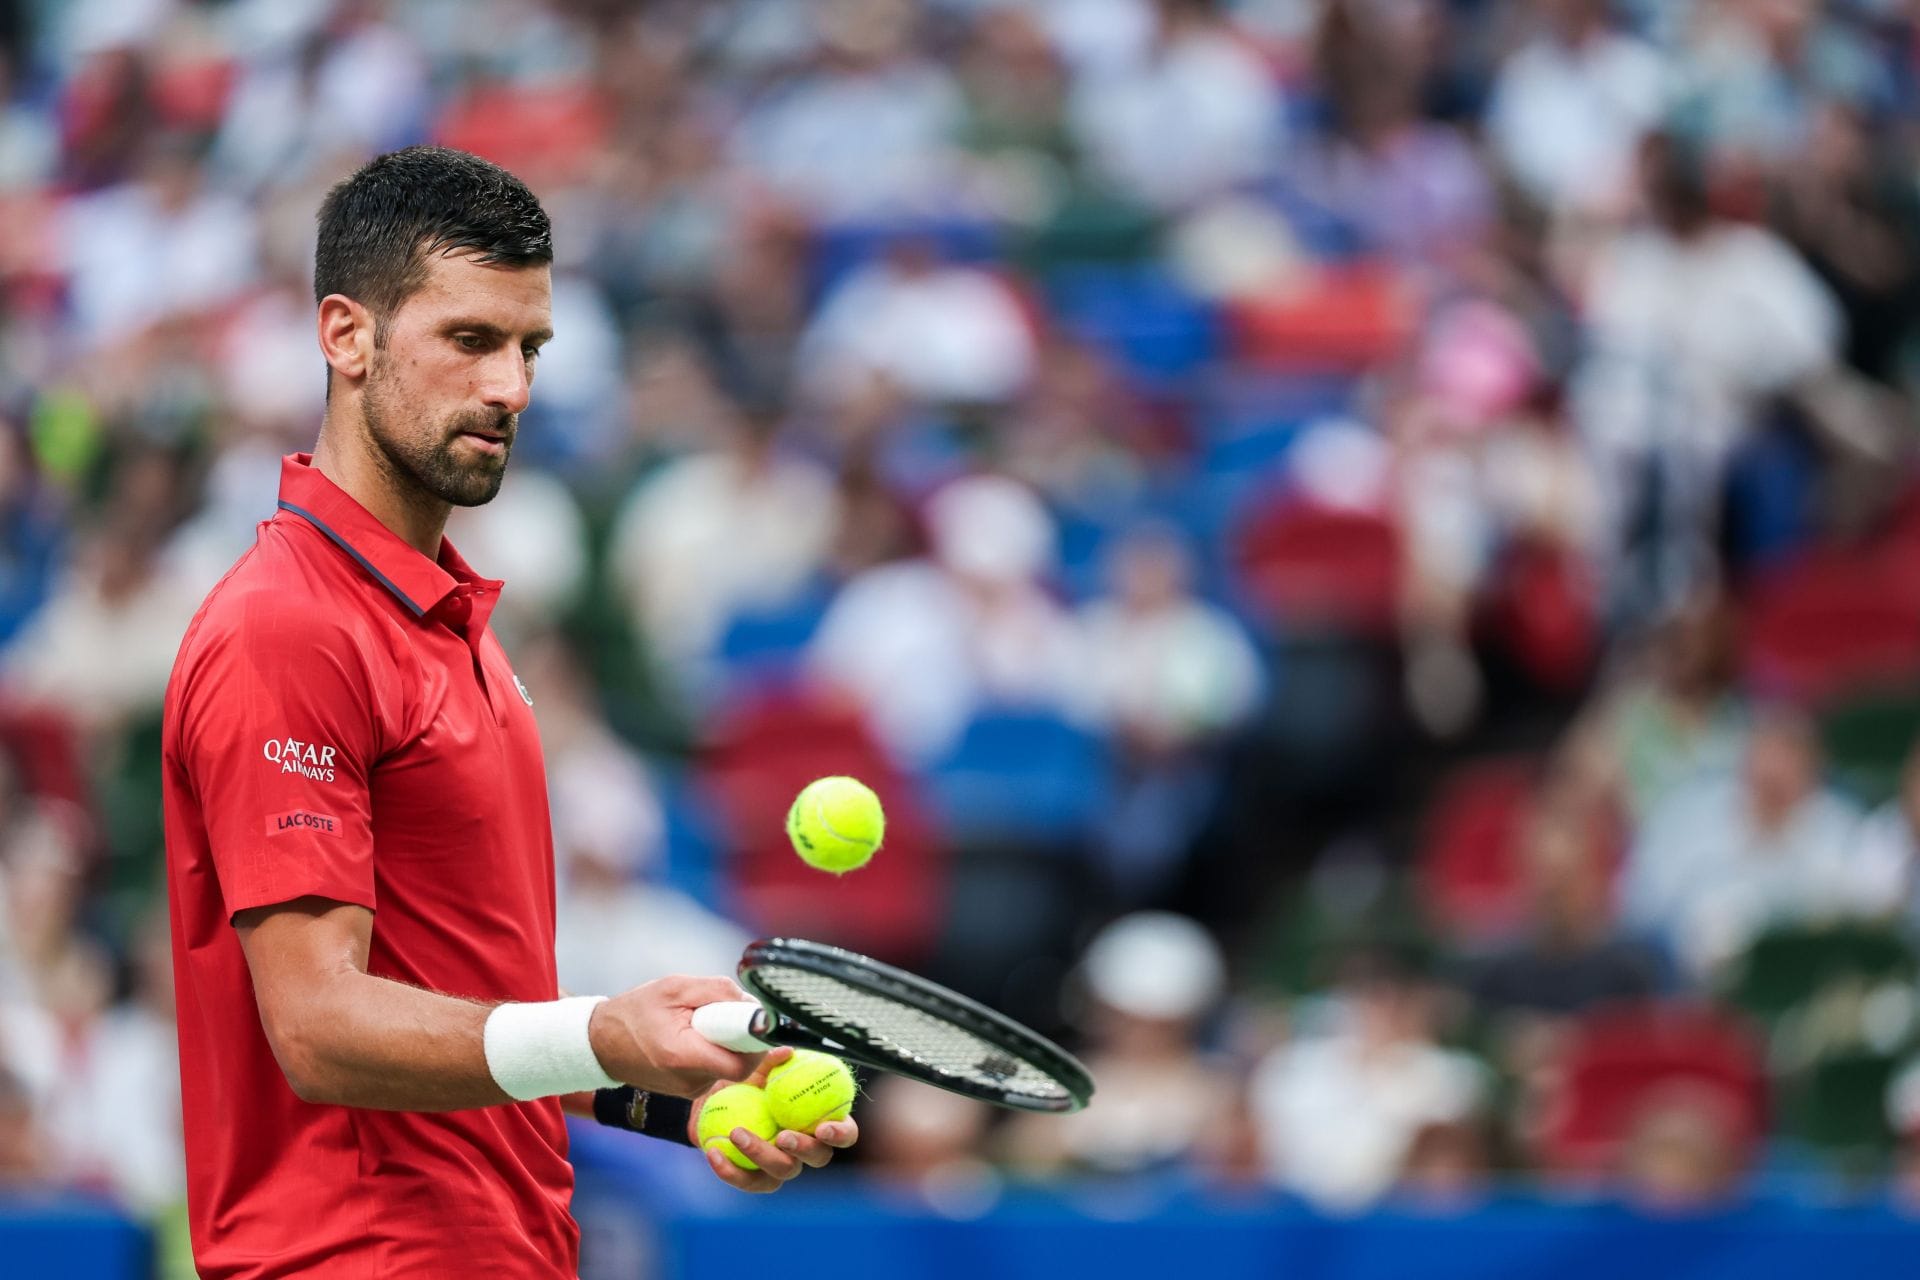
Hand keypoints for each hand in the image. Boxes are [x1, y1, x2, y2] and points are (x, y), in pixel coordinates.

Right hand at [588, 975, 764, 1096]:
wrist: (601, 1043)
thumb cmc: (636, 1011)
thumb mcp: (675, 987)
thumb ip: (717, 991)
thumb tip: (752, 1004)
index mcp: (684, 1056)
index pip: (742, 1063)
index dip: (757, 1042)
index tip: (757, 1019)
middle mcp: (690, 1082)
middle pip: (740, 1064)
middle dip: (744, 1037)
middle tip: (728, 1012)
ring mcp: (691, 1090)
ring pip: (730, 1066)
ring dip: (728, 1042)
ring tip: (703, 1021)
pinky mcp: (691, 1090)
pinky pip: (718, 1068)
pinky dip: (716, 1050)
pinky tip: (696, 1034)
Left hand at [690, 1047, 861, 1193]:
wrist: (713, 1107)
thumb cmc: (745, 1084)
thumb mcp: (754, 1069)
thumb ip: (770, 1062)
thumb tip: (786, 1052)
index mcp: (818, 1120)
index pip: (845, 1132)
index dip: (841, 1133)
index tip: (823, 1127)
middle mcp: (807, 1147)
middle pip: (820, 1157)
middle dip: (805, 1149)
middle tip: (783, 1136)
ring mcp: (782, 1166)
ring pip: (783, 1170)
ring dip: (761, 1154)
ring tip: (737, 1133)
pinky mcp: (756, 1179)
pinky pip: (747, 1180)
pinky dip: (730, 1169)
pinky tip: (714, 1152)